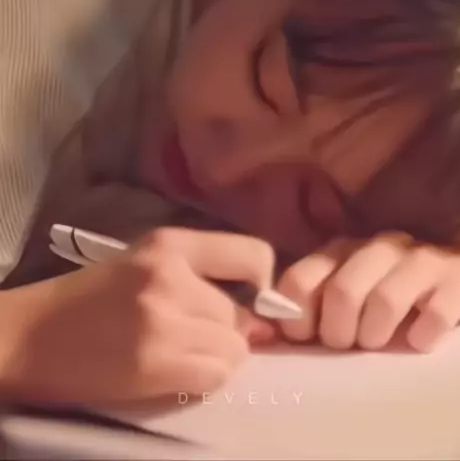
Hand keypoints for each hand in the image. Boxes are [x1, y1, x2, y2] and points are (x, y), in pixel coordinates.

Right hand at [0, 228, 274, 404]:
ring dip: (217, 358)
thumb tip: (260, 316)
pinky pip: (215, 375)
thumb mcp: (146, 266)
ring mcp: (163, 319)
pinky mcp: (154, 363)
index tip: (252, 301)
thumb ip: (202, 278)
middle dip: (229, 331)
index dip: (262, 284)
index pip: (254, 254)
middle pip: (240, 312)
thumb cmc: (90, 298)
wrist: (32, 336)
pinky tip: (177, 373)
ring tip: (183, 355)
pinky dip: (205, 379)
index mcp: (170, 243)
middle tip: (196, 336)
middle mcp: (172, 275)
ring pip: (233, 348)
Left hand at [276, 233, 459, 352]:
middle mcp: (378, 248)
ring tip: (381, 343)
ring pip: (384, 303)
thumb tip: (268, 331)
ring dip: (377, 337)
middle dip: (339, 333)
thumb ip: (310, 303)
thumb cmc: (389, 290)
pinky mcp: (457, 281)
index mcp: (342, 250)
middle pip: (341, 293)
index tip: (307, 338)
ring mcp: (420, 261)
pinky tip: (420, 339)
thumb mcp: (346, 289)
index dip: (296, 318)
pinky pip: (434, 318)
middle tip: (348, 345)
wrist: (457, 275)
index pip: (299, 279)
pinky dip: (422, 338)